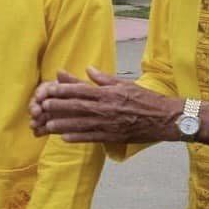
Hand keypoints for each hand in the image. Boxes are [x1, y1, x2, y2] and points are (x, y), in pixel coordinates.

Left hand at [30, 68, 181, 143]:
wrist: (165, 118)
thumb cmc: (145, 99)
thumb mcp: (125, 84)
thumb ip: (104, 79)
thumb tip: (88, 69)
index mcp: (108, 93)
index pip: (81, 90)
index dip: (63, 90)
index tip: (49, 89)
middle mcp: (106, 108)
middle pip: (78, 106)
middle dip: (59, 106)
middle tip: (42, 106)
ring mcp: (109, 123)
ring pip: (82, 124)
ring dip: (64, 124)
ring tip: (48, 124)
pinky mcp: (113, 136)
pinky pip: (92, 137)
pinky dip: (78, 138)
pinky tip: (65, 138)